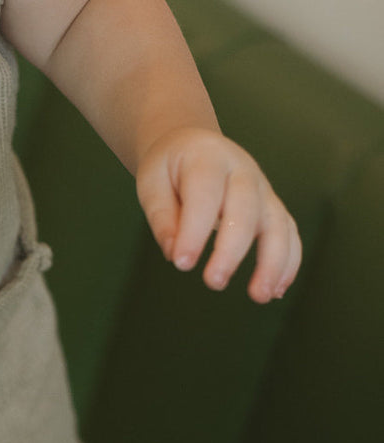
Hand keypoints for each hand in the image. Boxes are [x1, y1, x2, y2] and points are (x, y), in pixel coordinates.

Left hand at [135, 127, 301, 303]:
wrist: (194, 146)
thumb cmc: (170, 169)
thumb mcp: (152, 182)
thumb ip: (162, 216)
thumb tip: (174, 253)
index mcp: (208, 158)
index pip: (205, 195)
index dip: (195, 231)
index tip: (182, 263)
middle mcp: (243, 171)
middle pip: (245, 210)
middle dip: (232, 249)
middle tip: (214, 282)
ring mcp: (263, 190)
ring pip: (277, 224)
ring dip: (273, 262)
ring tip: (260, 296)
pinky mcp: (273, 208)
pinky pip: (289, 234)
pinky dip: (289, 262)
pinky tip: (276, 291)